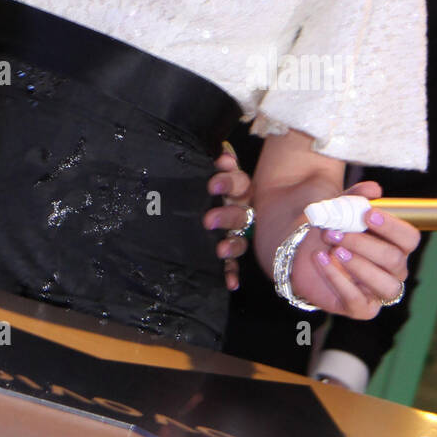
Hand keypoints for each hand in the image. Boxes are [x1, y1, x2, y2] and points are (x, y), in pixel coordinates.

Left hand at [203, 143, 252, 290]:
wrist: (197, 198)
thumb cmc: (205, 180)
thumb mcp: (208, 168)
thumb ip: (218, 159)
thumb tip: (222, 153)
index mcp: (236, 188)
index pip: (239, 183)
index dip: (229, 182)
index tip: (212, 183)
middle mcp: (240, 210)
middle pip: (240, 212)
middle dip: (226, 216)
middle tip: (208, 220)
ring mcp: (236, 232)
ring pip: (240, 239)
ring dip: (232, 245)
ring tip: (220, 249)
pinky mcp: (228, 252)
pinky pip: (233, 264)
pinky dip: (231, 273)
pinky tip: (230, 283)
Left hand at [290, 181, 418, 318]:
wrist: (298, 245)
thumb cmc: (329, 225)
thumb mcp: (340, 206)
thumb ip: (356, 196)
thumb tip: (374, 189)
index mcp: (395, 243)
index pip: (410, 238)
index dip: (392, 227)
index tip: (368, 214)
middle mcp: (393, 269)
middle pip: (395, 260)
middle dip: (363, 243)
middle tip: (334, 232)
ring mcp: (378, 291)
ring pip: (386, 284)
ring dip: (357, 263)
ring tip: (333, 248)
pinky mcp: (360, 308)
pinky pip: (358, 300)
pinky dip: (338, 278)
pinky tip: (322, 260)